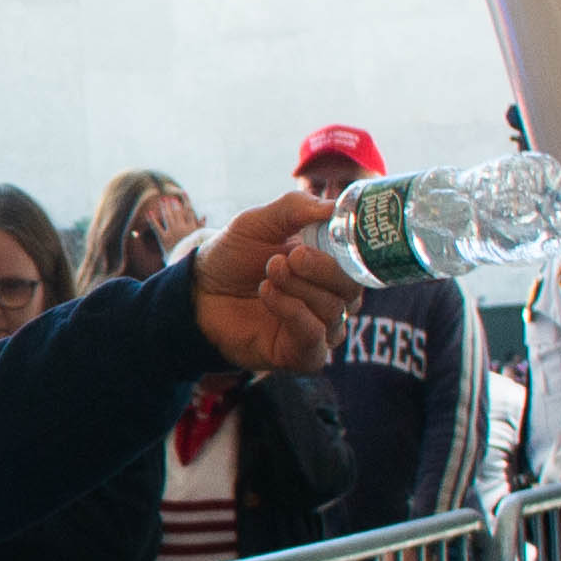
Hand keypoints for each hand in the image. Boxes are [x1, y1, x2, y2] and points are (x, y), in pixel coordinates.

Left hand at [142, 188, 201, 259]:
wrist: (188, 262)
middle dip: (173, 204)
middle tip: (169, 198)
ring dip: (165, 207)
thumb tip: (204, 215)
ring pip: (168, 216)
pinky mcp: (164, 239)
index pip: (189, 211)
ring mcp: (173, 232)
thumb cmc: (195, 251)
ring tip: (162, 200)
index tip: (183, 193)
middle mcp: (182, 228)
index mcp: (192, 228)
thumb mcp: (201, 238)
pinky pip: (156, 227)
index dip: (186, 201)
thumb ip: (201, 226)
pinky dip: (152, 220)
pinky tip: (149, 213)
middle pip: (177, 212)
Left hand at [189, 193, 359, 375]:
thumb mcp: (259, 221)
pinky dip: (293, 313)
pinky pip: (315, 338)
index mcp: (332, 265)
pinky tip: (268, 295)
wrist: (199, 291)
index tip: (323, 236)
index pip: (362, 263)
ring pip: (334, 311)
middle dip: (319, 269)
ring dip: (298, 288)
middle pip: (351, 289)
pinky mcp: (303, 354)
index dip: (350, 250)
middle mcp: (333, 298)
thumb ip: (295, 209)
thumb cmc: (234, 256)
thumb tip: (333, 207)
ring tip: (268, 275)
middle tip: (285, 258)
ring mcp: (320, 327)